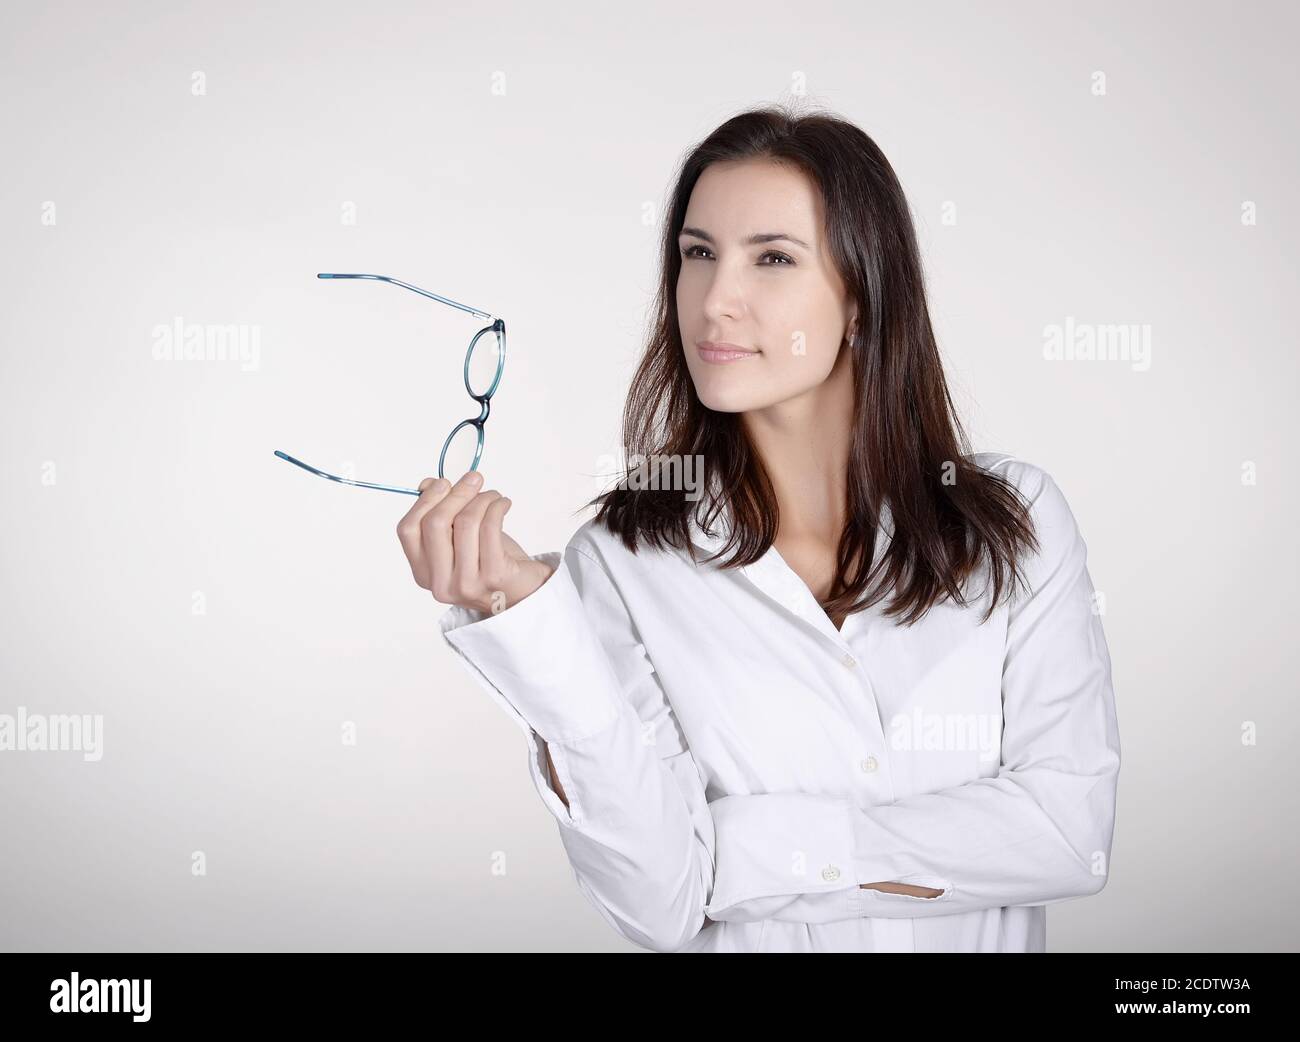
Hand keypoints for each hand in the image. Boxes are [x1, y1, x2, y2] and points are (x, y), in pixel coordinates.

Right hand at [396, 469, 555, 614]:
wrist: (523, 591)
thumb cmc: (489, 562)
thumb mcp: (459, 539)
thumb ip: (440, 513)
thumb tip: (428, 484)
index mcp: (423, 573)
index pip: (409, 530)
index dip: (425, 501)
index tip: (443, 483)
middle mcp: (440, 583)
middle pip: (436, 523)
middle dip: (457, 493)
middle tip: (474, 479)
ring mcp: (466, 583)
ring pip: (466, 522)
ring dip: (482, 499)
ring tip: (493, 496)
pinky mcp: (493, 576)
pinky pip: (490, 527)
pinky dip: (497, 507)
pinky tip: (503, 504)